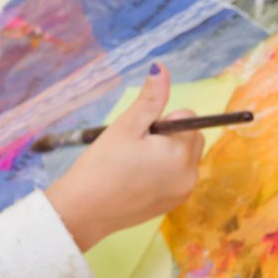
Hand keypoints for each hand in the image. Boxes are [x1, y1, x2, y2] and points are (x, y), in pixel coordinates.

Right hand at [45, 64, 204, 251]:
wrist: (86, 210)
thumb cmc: (102, 165)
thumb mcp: (126, 126)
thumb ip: (150, 98)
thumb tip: (162, 68)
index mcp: (181, 152)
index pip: (188, 118)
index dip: (162, 119)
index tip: (141, 133)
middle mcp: (190, 174)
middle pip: (191, 137)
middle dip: (169, 135)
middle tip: (136, 147)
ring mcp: (184, 192)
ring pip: (184, 157)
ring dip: (166, 153)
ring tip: (135, 163)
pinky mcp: (175, 203)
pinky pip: (178, 176)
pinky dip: (163, 171)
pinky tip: (137, 177)